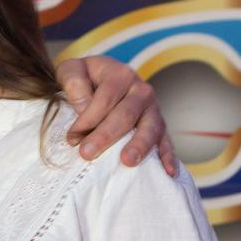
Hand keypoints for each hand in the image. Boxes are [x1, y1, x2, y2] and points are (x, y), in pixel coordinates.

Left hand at [56, 55, 176, 175]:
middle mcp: (141, 90)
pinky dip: (168, 156)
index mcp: (120, 75)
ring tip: (128, 161)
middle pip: (125, 115)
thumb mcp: (71, 69)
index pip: (104, 99)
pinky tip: (169, 172)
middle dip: (105, 136)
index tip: (71, 138)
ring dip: (139, 145)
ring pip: (150, 128)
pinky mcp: (159, 126)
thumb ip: (73, 82)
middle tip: (87, 153)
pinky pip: (166, 141)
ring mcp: (153, 109)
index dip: (87, 119)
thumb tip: (83, 107)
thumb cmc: (84, 76)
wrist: (101, 77)